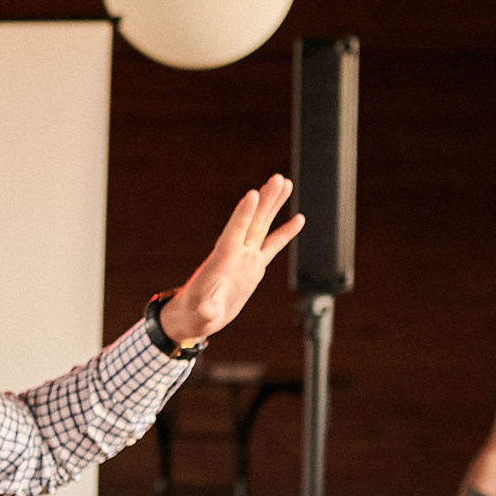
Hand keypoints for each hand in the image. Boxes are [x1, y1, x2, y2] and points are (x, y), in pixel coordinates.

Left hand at [157, 176, 304, 346]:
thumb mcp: (203, 314)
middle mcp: (236, 253)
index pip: (235, 231)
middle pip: (253, 221)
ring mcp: (246, 257)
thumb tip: (207, 311)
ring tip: (285, 183)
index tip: (253, 193)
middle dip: (265, 200)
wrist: (197, 316)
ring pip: (263, 225)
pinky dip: (285, 232)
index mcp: (223, 259)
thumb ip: (207, 310)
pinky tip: (298, 218)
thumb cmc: (197, 314)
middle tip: (278, 178)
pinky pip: (272, 244)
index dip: (243, 214)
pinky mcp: (254, 265)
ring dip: (273, 204)